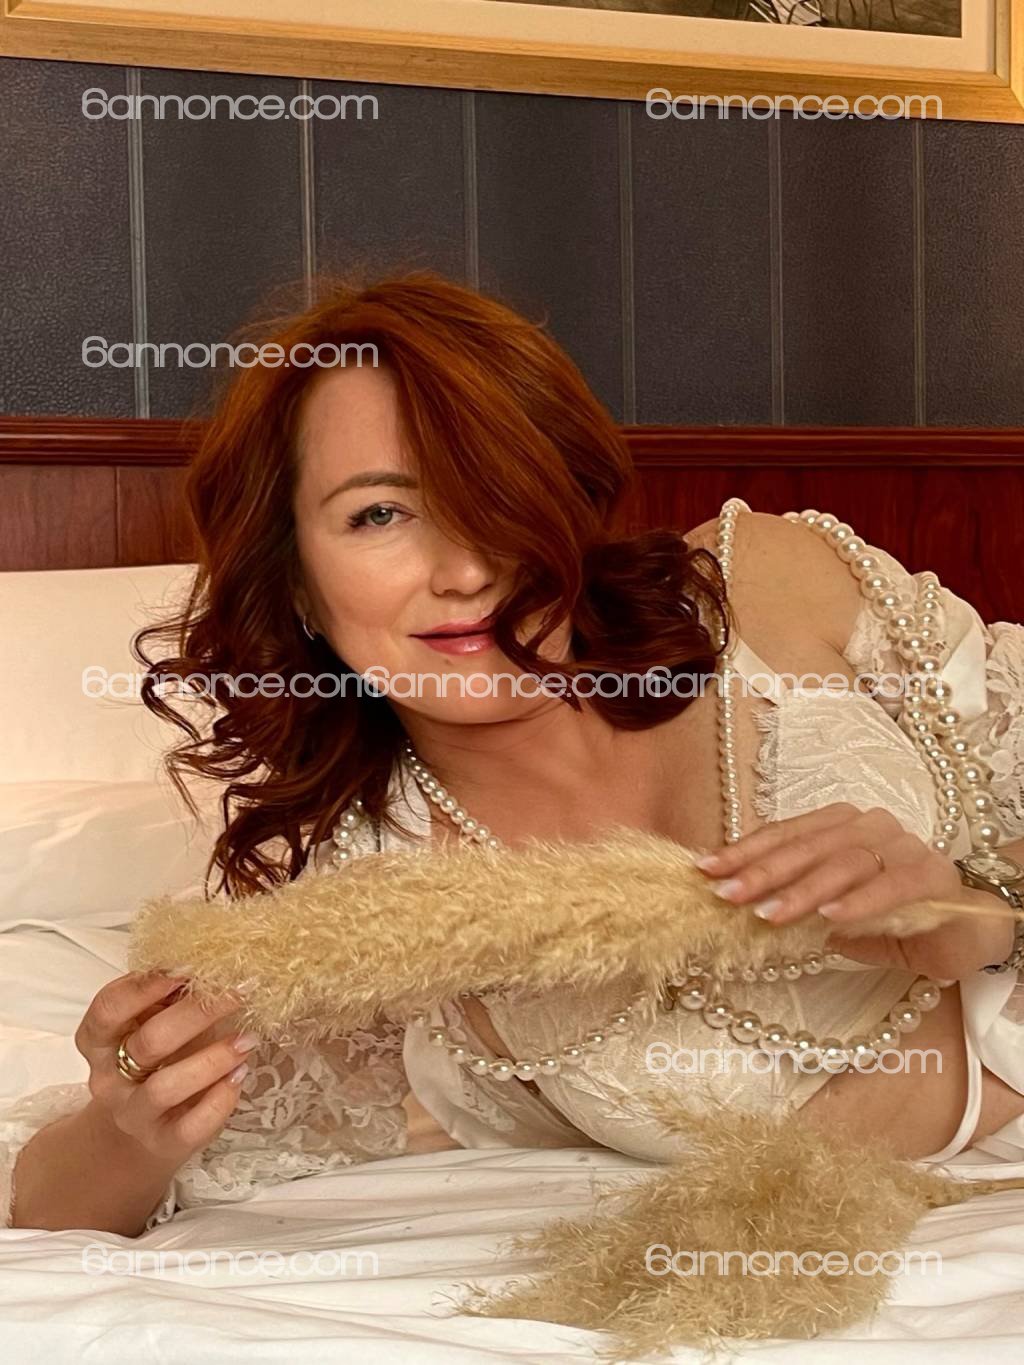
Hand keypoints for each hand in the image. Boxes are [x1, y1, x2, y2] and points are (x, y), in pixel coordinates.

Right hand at [75, 972, 257, 1167]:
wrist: (144, 1131)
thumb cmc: (157, 1061)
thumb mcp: (151, 1024)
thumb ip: (166, 998)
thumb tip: (209, 961)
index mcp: (99, 1041)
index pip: (109, 1009)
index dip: (144, 986)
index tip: (185, 968)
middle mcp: (110, 1079)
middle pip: (148, 1042)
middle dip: (197, 1013)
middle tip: (238, 992)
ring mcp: (135, 1114)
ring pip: (167, 1087)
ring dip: (213, 1058)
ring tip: (247, 1039)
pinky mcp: (163, 1143)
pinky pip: (191, 1126)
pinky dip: (220, 1099)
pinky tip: (240, 1075)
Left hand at [694, 803, 1013, 978]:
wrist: (958, 935)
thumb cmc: (886, 918)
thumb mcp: (827, 910)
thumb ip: (790, 899)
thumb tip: (733, 904)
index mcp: (839, 825)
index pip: (784, 833)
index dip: (744, 850)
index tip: (706, 869)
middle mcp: (869, 825)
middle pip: (808, 844)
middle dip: (762, 870)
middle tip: (727, 893)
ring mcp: (903, 846)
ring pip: (843, 862)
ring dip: (802, 890)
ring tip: (767, 914)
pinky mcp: (932, 876)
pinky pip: (889, 885)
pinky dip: (857, 901)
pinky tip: (830, 918)